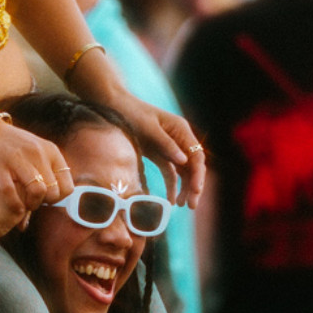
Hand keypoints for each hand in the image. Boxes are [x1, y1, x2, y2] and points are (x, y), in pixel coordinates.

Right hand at [0, 122, 70, 221]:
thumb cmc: (14, 145)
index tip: (47, 198)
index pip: (67, 185)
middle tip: (35, 202)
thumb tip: (64, 191)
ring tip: (26, 206)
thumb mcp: (38, 149)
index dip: (58, 198)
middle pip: (53, 191)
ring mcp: (18, 159)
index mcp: (50, 150)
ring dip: (33, 204)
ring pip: (37, 191)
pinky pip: (11, 193)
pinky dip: (15, 205)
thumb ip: (51, 167)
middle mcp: (37, 153)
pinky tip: (15, 208)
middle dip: (45, 203)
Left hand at [100, 92, 204, 208]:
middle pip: (193, 166)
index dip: (198, 174)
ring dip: (185, 188)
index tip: (196, 190)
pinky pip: (170, 172)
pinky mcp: (160, 154)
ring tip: (182, 206)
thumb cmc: (131, 113)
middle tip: (191, 205)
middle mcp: (180, 139)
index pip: (196, 155)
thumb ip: (166, 144)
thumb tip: (184, 162)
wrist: (113, 106)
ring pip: (184, 171)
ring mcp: (170, 147)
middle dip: (194, 186)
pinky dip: (172, 186)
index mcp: (181, 130)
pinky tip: (171, 201)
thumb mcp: (148, 128)